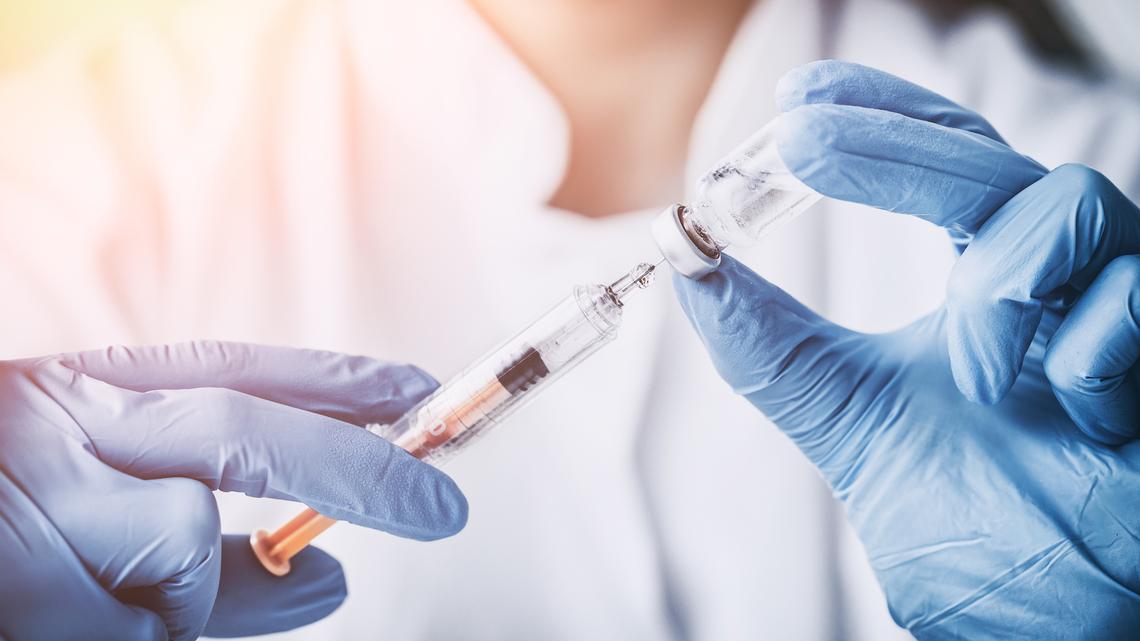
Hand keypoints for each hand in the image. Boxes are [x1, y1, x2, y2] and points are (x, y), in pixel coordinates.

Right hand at [0, 341, 466, 640]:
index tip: (420, 395)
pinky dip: (136, 638)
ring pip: (184, 552)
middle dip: (355, 468)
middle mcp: (54, 424)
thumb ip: (220, 553)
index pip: (235, 366)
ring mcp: (28, 502)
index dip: (336, 380)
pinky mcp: (16, 590)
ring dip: (181, 601)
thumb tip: (333, 577)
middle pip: (243, 432)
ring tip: (94, 596)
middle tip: (442, 505)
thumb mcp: (89, 501)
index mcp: (79, 389)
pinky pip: (135, 631)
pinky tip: (64, 613)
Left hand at [674, 61, 1139, 639]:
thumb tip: (685, 260)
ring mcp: (1121, 301)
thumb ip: (772, 346)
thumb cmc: (980, 522)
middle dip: (890, 145)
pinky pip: (1131, 297)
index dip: (877, 114)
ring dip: (998, 292)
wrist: (1057, 621)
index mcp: (985, 280)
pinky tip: (1078, 419)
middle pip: (984, 157)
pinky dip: (1084, 356)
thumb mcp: (850, 417)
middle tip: (799, 143)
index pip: (938, 159)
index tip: (797, 100)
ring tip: (979, 379)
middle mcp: (1056, 275)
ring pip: (1067, 202)